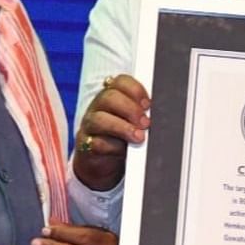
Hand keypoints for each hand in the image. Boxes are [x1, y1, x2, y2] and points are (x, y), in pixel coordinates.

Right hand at [73, 74, 150, 190]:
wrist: (102, 161)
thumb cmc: (122, 138)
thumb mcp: (133, 123)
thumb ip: (142, 116)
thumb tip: (158, 116)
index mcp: (111, 96)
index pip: (119, 82)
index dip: (135, 90)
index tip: (148, 104)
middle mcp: (98, 107)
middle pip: (109, 98)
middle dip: (130, 109)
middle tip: (145, 123)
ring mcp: (89, 126)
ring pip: (100, 119)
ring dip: (122, 128)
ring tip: (138, 137)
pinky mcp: (85, 145)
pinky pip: (96, 143)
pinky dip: (112, 147)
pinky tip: (123, 151)